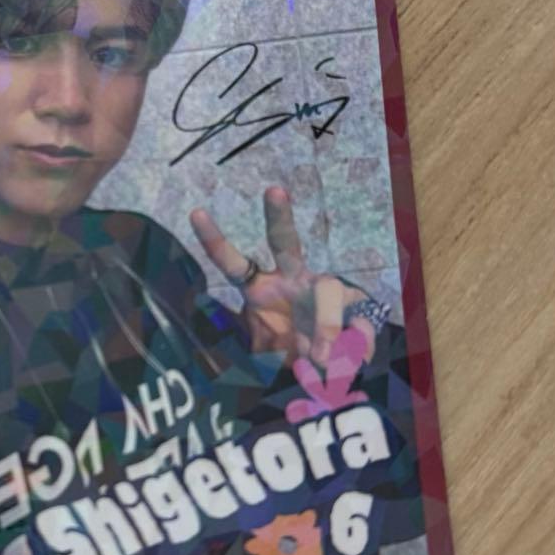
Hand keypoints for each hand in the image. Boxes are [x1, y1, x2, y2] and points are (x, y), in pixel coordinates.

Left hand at [189, 187, 376, 367]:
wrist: (329, 364)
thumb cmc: (286, 352)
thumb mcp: (268, 359)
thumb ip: (272, 357)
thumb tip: (312, 354)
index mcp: (260, 289)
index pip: (234, 263)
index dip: (214, 241)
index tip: (196, 214)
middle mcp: (292, 279)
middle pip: (285, 241)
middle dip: (278, 215)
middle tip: (273, 190)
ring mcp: (324, 288)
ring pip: (331, 290)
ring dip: (326, 328)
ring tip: (320, 360)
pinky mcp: (356, 304)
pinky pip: (358, 323)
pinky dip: (355, 347)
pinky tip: (352, 359)